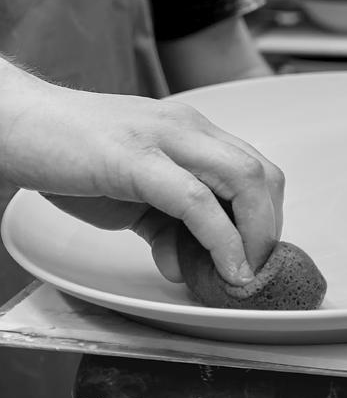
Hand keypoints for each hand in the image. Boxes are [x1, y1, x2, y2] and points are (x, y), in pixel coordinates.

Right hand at [0, 66, 283, 283]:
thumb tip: (184, 265)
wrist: (14, 124)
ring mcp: (164, 138)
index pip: (256, 170)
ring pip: (245, 180)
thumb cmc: (70, 155)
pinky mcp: (137, 158)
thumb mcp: (131, 197)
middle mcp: (187, 127)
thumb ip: (164, 227)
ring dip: (255, 236)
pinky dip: (222, 240)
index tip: (257, 257)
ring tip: (244, 273)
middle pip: (263, 174)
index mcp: (191, 132)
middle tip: (256, 269)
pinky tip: (225, 268)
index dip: (267, 218)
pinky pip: (197, 202)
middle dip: (270, 229)